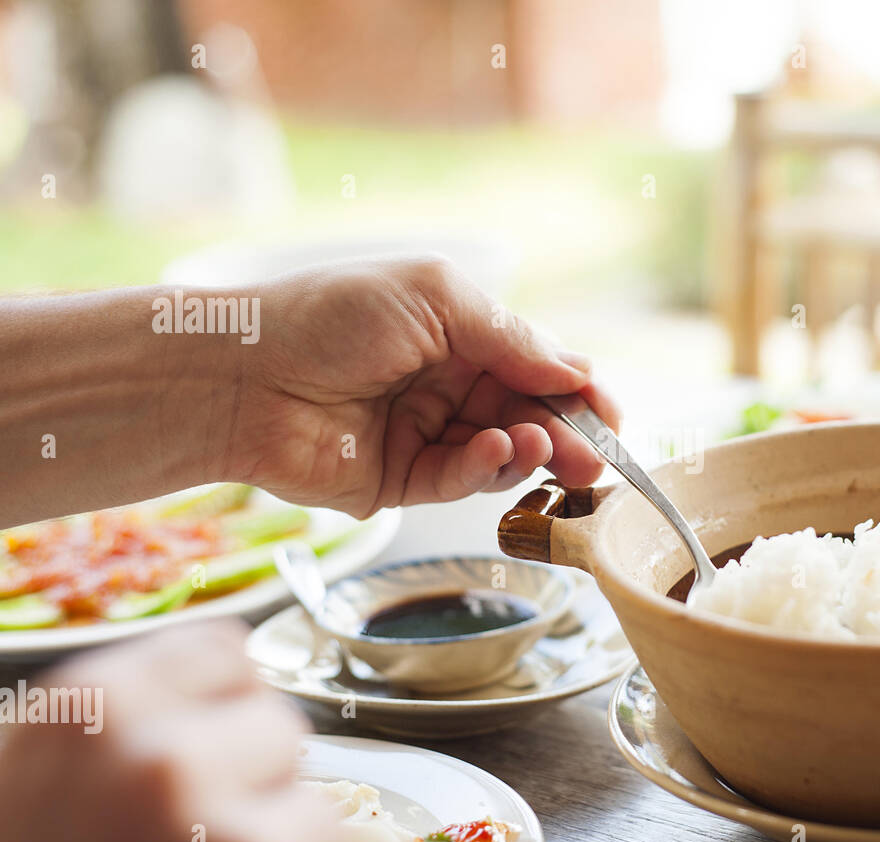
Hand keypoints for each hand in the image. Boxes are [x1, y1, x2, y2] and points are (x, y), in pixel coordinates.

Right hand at [0, 620, 338, 841]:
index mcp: (102, 706)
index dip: (217, 707)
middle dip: (249, 777)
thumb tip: (230, 677)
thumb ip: (136, 707)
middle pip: (278, 727)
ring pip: (313, 810)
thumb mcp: (43, 759)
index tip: (195, 745)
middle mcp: (166, 762)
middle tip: (185, 835)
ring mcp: (228, 838)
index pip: (227, 654)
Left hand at [221, 256, 620, 517]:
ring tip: (544, 447)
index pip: (538, 368)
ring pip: (503, 456)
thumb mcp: (435, 299)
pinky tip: (496, 452)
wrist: (243, 373)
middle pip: (530, 418)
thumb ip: (510, 337)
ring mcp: (427, 435)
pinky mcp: (402, 481)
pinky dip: (485, 470)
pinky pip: (460, 482)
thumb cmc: (331, 315)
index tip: (615, 414)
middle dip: (569, 437)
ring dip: (532, 454)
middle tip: (601, 459)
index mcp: (460, 336)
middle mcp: (449, 386)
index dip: (579, 392)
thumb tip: (578, 369)